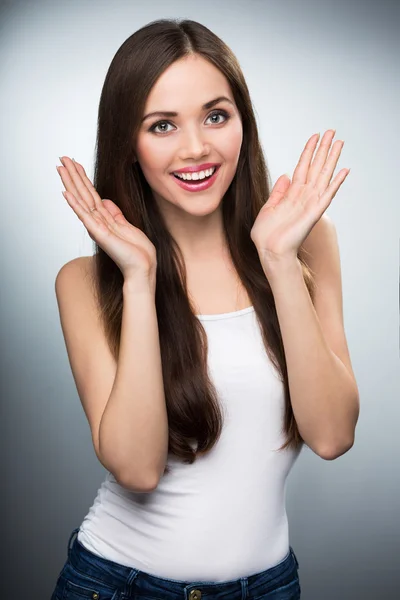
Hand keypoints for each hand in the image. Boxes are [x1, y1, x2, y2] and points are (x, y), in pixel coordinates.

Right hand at [56, 157, 156, 281]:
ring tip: (60, 168)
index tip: (74, 163)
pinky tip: (66, 193)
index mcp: (105, 218)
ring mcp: (97, 227)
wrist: (143, 268)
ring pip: (81, 200)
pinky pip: (85, 215)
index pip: (90, 194)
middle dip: (72, 175)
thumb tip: (105, 200)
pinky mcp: (100, 233)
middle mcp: (97, 221)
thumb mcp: (127, 226)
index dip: (82, 178)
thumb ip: (115, 213)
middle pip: (82, 193)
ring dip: (70, 183)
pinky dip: (75, 204)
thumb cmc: (137, 252)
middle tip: (61, 157)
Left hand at [250, 130, 349, 266]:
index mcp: (292, 194)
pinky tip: (344, 170)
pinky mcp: (314, 212)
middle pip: (316, 167)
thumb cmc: (267, 235)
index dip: (308, 151)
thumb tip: (285, 175)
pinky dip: (336, 183)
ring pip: (324, 176)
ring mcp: (310, 203)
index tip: (315, 137)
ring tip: (340, 142)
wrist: (269, 251)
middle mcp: (304, 196)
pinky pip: (327, 194)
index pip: (303, 167)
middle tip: (333, 131)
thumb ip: (277, 192)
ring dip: (332, 159)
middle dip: (324, 149)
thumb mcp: (268, 208)